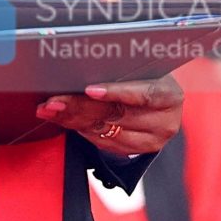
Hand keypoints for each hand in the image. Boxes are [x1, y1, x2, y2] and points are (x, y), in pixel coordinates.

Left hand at [36, 75, 181, 155]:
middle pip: (117, 115)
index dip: (117, 92)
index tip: (89, 89)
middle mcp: (165, 122)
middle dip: (80, 106)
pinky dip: (80, 129)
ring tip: (50, 109)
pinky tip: (64, 119)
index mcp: (170, 96)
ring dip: (73, 120)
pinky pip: (102, 142)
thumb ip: (121, 71)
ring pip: (104, 131)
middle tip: (54, 101)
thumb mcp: (143, 70)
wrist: (160, 100)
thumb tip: (85, 69)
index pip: (144, 95)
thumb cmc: (148, 78)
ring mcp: (151, 140)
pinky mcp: (136, 151)